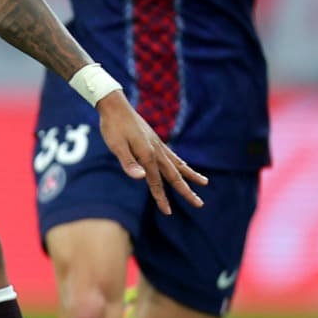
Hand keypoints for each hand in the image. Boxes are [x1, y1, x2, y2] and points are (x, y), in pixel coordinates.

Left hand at [97, 91, 207, 214]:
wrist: (114, 105)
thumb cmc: (112, 126)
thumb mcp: (116, 145)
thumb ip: (128, 162)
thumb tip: (140, 178)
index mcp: (147, 154)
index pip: (155, 182)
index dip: (161, 197)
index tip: (168, 212)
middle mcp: (157, 151)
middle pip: (174, 175)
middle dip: (186, 191)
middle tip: (200, 204)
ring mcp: (157, 145)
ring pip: (178, 164)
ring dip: (190, 175)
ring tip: (204, 183)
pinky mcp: (155, 140)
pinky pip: (172, 155)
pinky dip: (181, 163)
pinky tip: (183, 166)